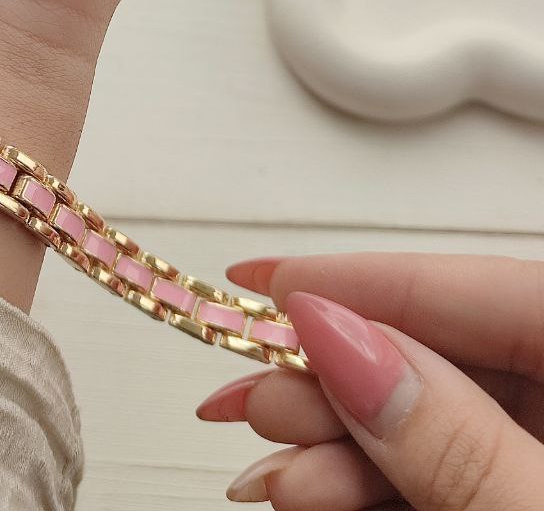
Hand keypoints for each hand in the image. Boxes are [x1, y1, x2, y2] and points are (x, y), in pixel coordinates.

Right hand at [196, 253, 543, 508]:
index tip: (265, 282)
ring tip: (273, 473)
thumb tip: (340, 339)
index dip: (363, 279)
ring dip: (338, 443)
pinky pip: (445, 470)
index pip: (479, 285)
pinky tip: (311, 492)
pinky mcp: (525, 493)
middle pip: (446, 352)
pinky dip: (374, 482)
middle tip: (252, 394)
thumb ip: (453, 439)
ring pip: (433, 418)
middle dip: (335, 378)